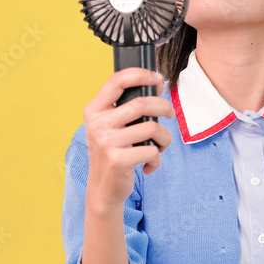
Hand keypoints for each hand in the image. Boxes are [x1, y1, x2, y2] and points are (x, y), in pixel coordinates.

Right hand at [82, 67, 175, 208]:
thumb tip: (157, 83)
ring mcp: (106, 142)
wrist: (103, 189)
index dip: (141, 74)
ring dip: (164, 138)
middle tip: (169, 114)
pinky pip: (152, 151)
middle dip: (164, 107)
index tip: (157, 78)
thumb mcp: (112, 126)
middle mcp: (97, 124)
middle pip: (142, 103)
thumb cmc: (114, 152)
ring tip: (159, 147)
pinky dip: (157, 159)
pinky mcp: (118, 160)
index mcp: (95, 110)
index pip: (117, 80)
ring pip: (152, 128)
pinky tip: (149, 165)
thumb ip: (129, 106)